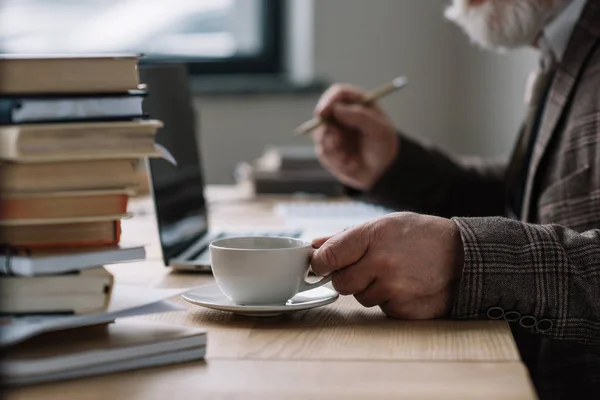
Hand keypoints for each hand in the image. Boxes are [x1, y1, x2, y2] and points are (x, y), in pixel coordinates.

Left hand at [310, 212, 464, 318]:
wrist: (465, 256)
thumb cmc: (421, 237)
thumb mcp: (386, 224)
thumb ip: (347, 236)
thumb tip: (315, 246)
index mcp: (374, 235)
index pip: (328, 256)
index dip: (322, 262)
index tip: (324, 264)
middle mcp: (382, 263)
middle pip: (340, 282)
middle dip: (349, 277)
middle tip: (369, 267)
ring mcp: (394, 289)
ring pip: (360, 298)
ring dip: (371, 289)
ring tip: (394, 274)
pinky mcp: (404, 310)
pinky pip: (381, 309)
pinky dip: (389, 301)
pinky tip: (406, 287)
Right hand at [311, 84, 398, 190]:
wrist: (381, 171)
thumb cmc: (383, 146)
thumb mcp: (380, 131)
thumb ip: (361, 116)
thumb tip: (337, 108)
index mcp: (357, 103)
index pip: (338, 93)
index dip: (329, 100)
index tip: (322, 113)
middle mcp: (341, 115)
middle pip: (322, 113)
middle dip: (326, 129)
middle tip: (336, 143)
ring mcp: (332, 131)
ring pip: (320, 135)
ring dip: (333, 149)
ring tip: (350, 160)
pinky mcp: (327, 148)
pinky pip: (323, 152)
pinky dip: (336, 161)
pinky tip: (351, 165)